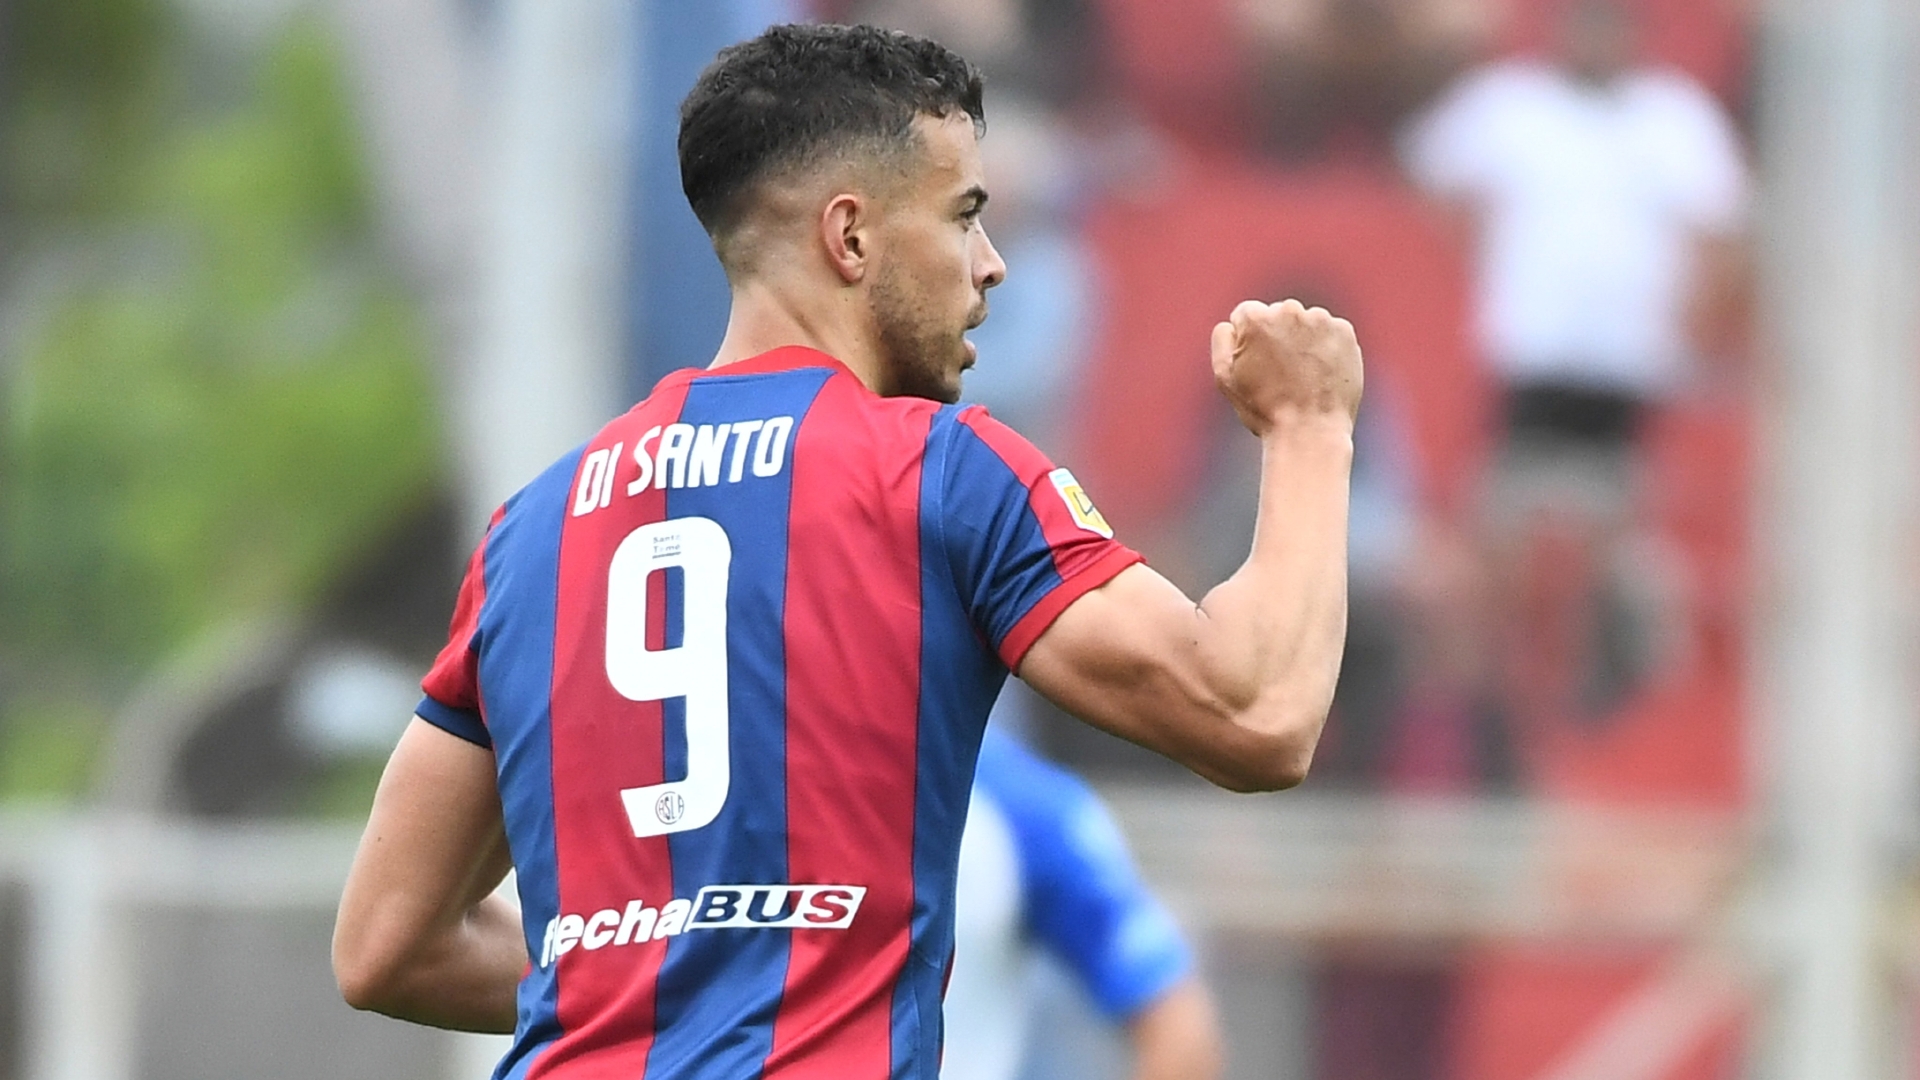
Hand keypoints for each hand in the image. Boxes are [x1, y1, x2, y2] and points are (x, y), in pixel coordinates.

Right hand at [1210, 298, 1362, 435]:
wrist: (1310, 430)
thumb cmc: (1264, 409)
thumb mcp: (1224, 377)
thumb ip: (1222, 339)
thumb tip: (1233, 323)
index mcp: (1255, 318)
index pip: (1246, 316)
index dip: (1247, 342)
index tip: (1257, 366)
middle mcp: (1288, 310)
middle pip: (1277, 316)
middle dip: (1276, 337)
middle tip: (1280, 374)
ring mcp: (1320, 320)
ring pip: (1304, 323)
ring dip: (1302, 341)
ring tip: (1303, 377)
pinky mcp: (1344, 332)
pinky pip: (1329, 333)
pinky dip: (1326, 348)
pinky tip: (1321, 374)